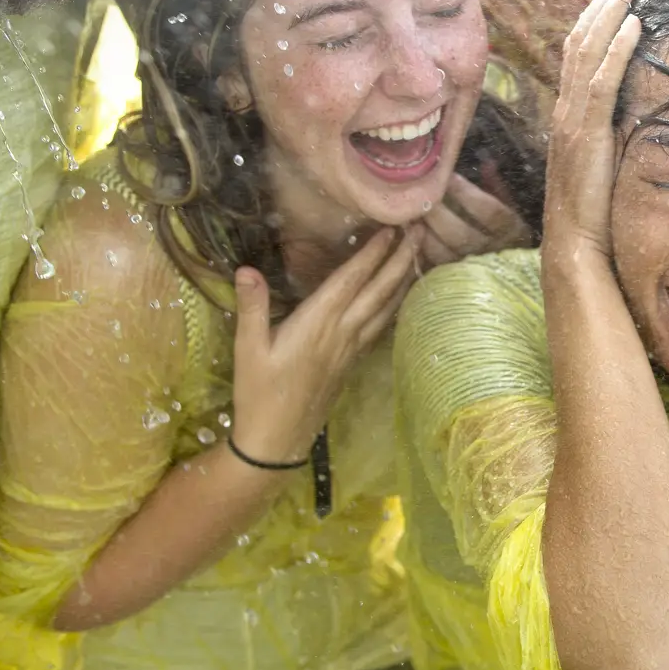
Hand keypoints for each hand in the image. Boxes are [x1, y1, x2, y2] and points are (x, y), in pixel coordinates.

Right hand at [230, 226, 419, 463]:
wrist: (277, 440)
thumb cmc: (258, 393)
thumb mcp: (247, 349)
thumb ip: (251, 308)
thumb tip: (246, 269)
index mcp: (317, 324)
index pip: (351, 280)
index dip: (373, 253)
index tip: (392, 229)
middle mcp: (342, 333)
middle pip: (379, 290)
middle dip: (401, 259)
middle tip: (421, 232)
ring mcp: (351, 349)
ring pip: (386, 308)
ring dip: (403, 279)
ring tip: (419, 256)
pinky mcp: (352, 362)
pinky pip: (381, 327)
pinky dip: (395, 307)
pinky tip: (401, 299)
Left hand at [418, 173, 532, 267]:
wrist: (514, 271)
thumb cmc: (509, 229)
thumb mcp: (511, 206)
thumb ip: (498, 186)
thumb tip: (487, 163)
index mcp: (511, 231)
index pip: (490, 213)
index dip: (468, 194)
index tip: (450, 176)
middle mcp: (492, 252)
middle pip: (461, 234)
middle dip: (437, 212)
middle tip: (420, 193)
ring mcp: (471, 269)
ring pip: (442, 252)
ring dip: (423, 230)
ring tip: (410, 211)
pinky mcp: (454, 279)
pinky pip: (431, 265)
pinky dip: (418, 247)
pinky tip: (409, 230)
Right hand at [541, 0, 645, 261]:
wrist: (577, 249)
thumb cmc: (597, 213)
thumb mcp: (609, 162)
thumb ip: (619, 133)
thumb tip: (648, 110)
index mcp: (571, 112)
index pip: (581, 48)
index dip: (601, 14)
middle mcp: (566, 108)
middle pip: (581, 36)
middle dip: (608, 0)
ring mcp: (573, 120)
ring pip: (588, 49)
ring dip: (613, 11)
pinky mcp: (587, 135)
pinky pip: (601, 81)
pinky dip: (617, 48)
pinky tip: (635, 24)